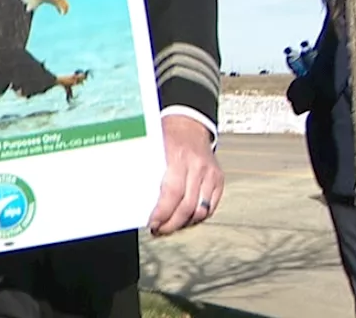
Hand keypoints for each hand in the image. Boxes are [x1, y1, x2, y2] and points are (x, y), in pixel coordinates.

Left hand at [148, 115, 223, 235]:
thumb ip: (149, 173)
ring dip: (184, 224)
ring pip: (201, 210)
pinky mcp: (219, 179)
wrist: (189, 125)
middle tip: (158, 230)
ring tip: (170, 227)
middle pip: (187, 206)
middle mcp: (197, 166)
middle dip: (171, 223)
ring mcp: (211, 174)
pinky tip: (185, 220)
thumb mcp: (154, 149)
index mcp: (177, 157)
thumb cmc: (166, 138)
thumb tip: (136, 201)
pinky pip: (211, 206)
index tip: (152, 223)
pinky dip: (198, 217)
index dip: (162, 213)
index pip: (172, 193)